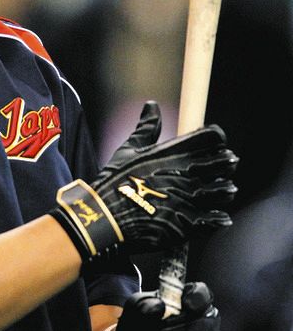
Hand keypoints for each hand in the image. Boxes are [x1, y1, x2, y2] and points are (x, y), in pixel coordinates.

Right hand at [50, 109, 236, 262]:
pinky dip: (219, 217)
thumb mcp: (128, 150)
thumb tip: (152, 106)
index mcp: (174, 153)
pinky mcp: (188, 224)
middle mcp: (186, 174)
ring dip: (224, 190)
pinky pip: (217, 219)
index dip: (216, 139)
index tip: (213, 145)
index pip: (213, 137)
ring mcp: (189, 200)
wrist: (104, 218)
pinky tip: (215, 215)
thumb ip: (146, 128)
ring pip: (226, 190)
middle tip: (220, 168)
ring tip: (219, 192)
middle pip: (226, 162)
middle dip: (225, 164)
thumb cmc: (115, 183)